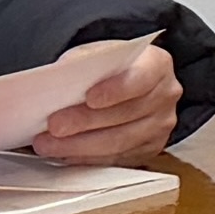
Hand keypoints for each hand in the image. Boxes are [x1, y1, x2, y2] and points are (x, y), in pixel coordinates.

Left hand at [28, 40, 182, 164]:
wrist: (130, 83)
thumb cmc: (111, 68)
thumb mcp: (98, 54)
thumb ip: (83, 63)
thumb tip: (58, 78)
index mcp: (157, 65)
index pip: (140, 79)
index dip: (115, 90)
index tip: (89, 98)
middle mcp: (165, 96)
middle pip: (126, 114)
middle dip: (85, 122)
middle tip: (55, 126)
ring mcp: (160, 126)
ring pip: (120, 142)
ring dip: (79, 146)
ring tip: (49, 144)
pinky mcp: (149, 150)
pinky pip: (116, 159)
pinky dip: (87, 158)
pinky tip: (65, 154)